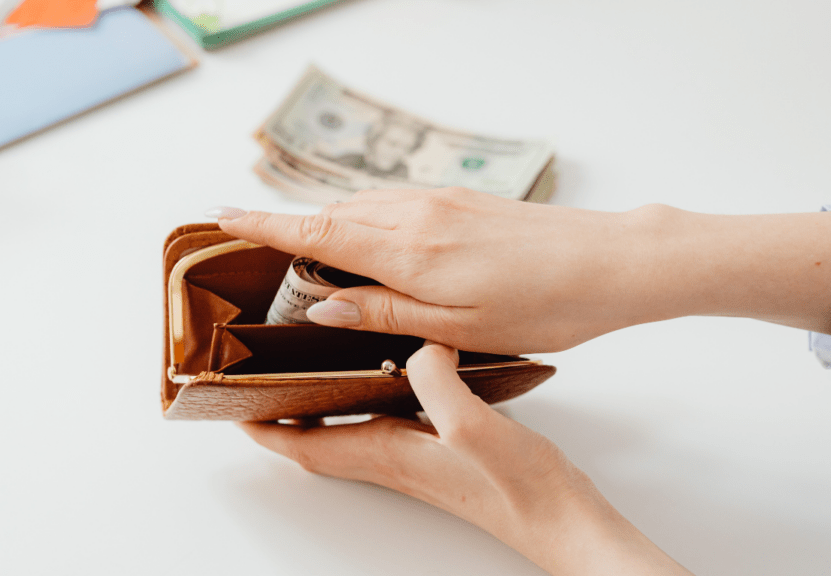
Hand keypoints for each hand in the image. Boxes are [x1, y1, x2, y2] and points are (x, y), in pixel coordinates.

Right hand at [212, 188, 830, 352]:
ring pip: (362, 207)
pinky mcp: (462, 201)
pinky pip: (394, 204)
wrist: (610, 261)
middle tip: (252, 239)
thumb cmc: (542, 304)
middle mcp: (416, 215)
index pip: (315, 235)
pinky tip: (370, 238)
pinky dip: (365, 217)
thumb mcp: (456, 330)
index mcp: (407, 251)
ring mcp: (441, 202)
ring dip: (327, 222)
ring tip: (304, 246)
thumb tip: (319, 308)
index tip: (221, 218)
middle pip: (332, 215)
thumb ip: (382, 313)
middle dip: (289, 226)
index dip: (263, 227)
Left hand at [239, 342, 693, 575]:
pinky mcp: (443, 450)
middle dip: (284, 415)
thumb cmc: (521, 490)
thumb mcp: (475, 427)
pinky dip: (370, 399)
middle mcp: (394, 458)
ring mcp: (417, 456)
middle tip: (264, 380)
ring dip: (322, 407)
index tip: (234, 405)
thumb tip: (418, 343)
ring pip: (349, 430)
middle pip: (317, 439)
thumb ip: (438, 380)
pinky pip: (388, 421)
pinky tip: (393, 372)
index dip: (264, 428)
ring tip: (312, 369)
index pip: (304, 446)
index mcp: (388, 453)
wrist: (562, 520)